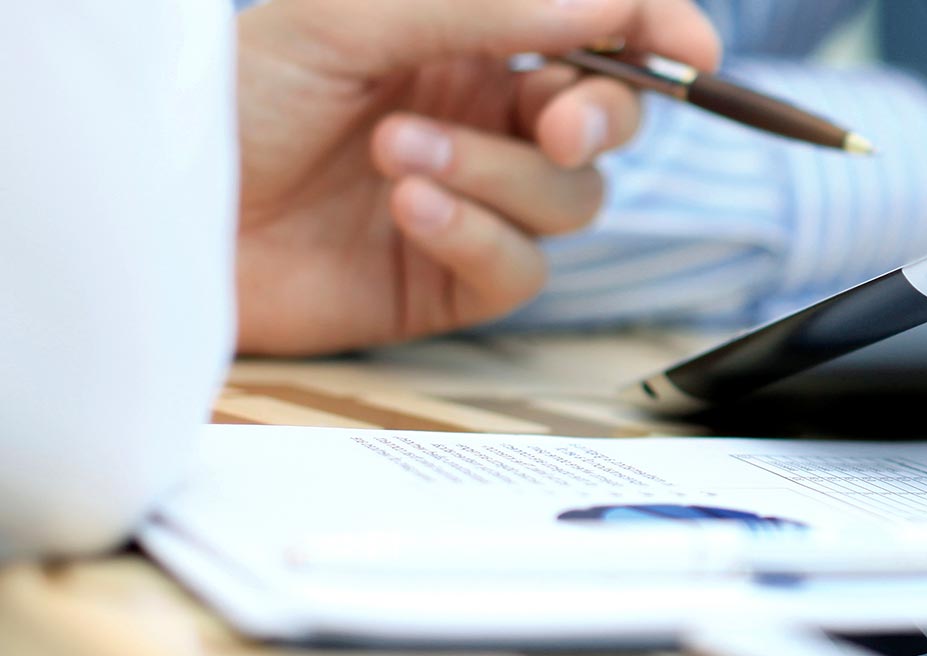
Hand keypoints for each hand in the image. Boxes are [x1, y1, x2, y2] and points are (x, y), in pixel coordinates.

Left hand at [234, 0, 718, 354]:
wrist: (166, 215)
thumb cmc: (237, 98)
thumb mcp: (355, 20)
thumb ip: (489, 6)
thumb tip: (607, 2)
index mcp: (472, 41)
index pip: (600, 34)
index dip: (657, 35)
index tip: (687, 47)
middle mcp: (485, 119)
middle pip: (609, 120)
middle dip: (599, 113)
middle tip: (552, 117)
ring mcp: (477, 203)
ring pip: (570, 197)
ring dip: (495, 173)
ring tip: (397, 154)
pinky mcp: (453, 284)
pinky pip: (521, 266)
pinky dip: (476, 234)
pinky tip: (408, 207)